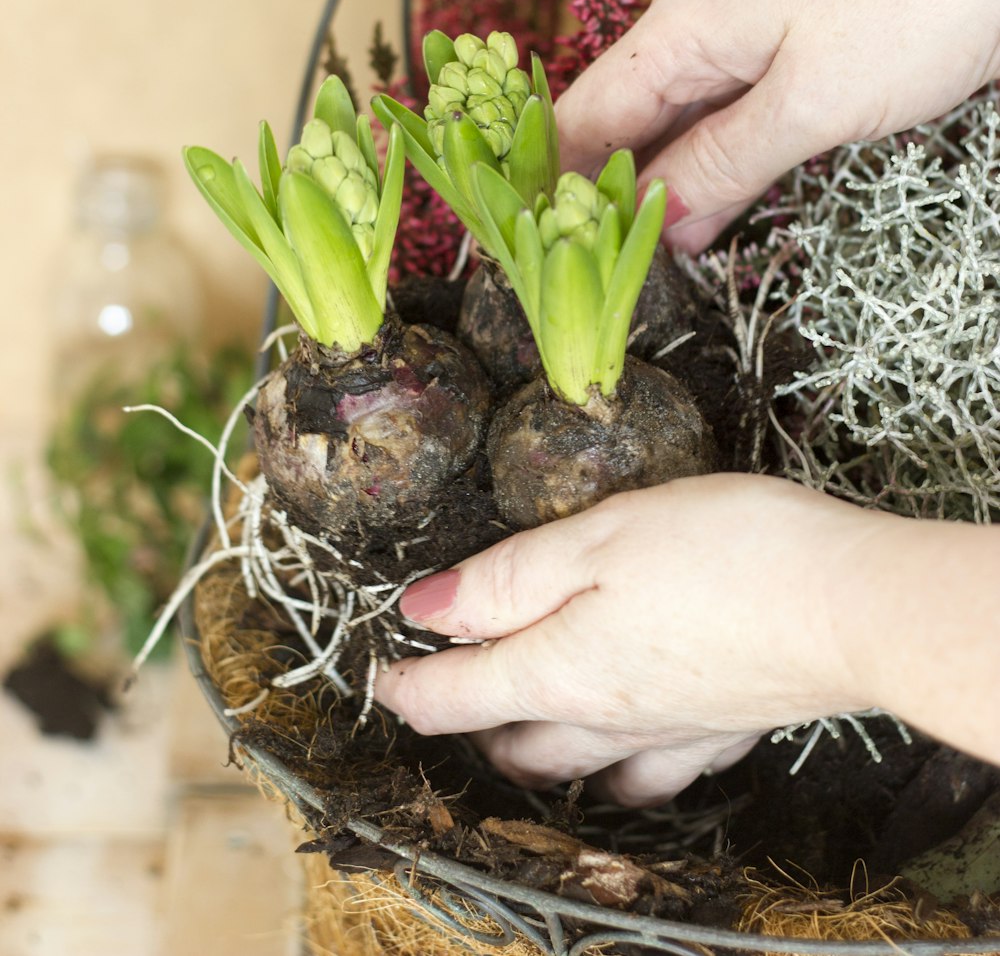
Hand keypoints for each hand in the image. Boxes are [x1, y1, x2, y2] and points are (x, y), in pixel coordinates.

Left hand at [374, 474, 881, 805]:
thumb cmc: (722, 555)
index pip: (454, 696)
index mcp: (557, 669)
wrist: (852, 606)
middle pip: (511, 743)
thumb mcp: (594, 539)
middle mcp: (604, 718)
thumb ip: (507, 577)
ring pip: (580, 768)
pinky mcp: (724, 729)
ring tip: (526, 729)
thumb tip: (422, 609)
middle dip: (469, 721)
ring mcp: (668, 734)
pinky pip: (654, 772)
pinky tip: (634, 750)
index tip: (381, 672)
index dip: (405, 683)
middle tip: (449, 688)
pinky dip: (624, 768)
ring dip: (540, 754)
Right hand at [556, 0, 999, 253]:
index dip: (557, 190)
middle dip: (608, 198)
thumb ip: (720, 168)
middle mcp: (695, 18)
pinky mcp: (788, 45)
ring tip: (646, 265)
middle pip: (622, 121)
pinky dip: (711, 165)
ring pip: (675, 121)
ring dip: (663, 188)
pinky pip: (725, 113)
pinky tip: (707, 217)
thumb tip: (650, 223)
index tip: (550, 259)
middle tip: (597, 279)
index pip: (582, 118)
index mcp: (680, 22)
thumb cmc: (916, 8)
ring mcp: (742, 29)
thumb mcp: (810, 107)